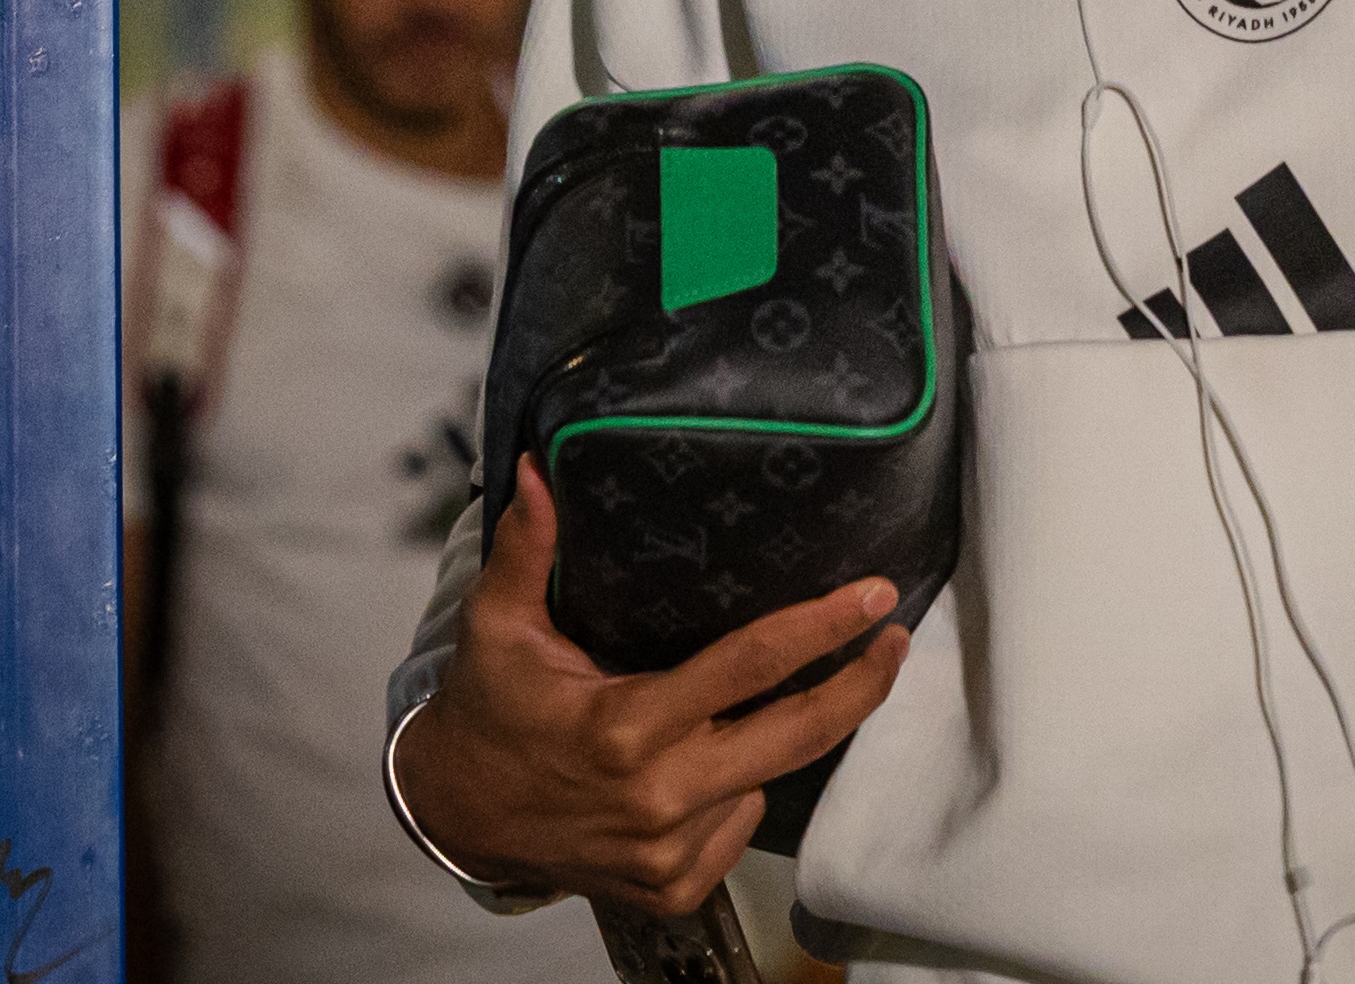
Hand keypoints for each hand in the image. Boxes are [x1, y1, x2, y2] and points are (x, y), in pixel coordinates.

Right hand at [394, 456, 912, 915]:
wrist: (458, 816)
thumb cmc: (489, 709)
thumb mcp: (497, 625)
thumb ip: (526, 548)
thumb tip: (536, 465)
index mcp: (625, 728)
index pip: (749, 667)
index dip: (820, 628)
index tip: (876, 594)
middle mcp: (658, 796)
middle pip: (795, 736)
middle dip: (860, 685)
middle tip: (896, 639)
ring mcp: (667, 853)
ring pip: (767, 783)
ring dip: (776, 739)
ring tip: (766, 699)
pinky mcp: (670, 890)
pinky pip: (737, 830)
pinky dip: (738, 794)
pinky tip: (712, 767)